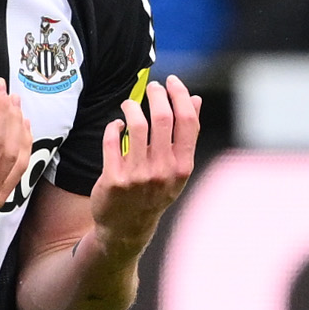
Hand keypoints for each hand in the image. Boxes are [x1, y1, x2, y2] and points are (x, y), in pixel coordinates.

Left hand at [88, 77, 205, 258]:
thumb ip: (186, 135)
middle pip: (163, 117)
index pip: (187, 121)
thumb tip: (196, 100)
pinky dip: (114, 126)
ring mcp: (138, 175)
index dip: (180, 95)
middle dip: (157, 94)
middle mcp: (163, 170)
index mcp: (182, 166)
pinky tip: (116, 125)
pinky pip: (112, 139)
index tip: (172, 82)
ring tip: (129, 103)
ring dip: (132, 106)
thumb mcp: (176, 168)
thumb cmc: (154, 192)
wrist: (127, 228)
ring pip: (136, 124)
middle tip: (152, 87)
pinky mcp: (114, 178)